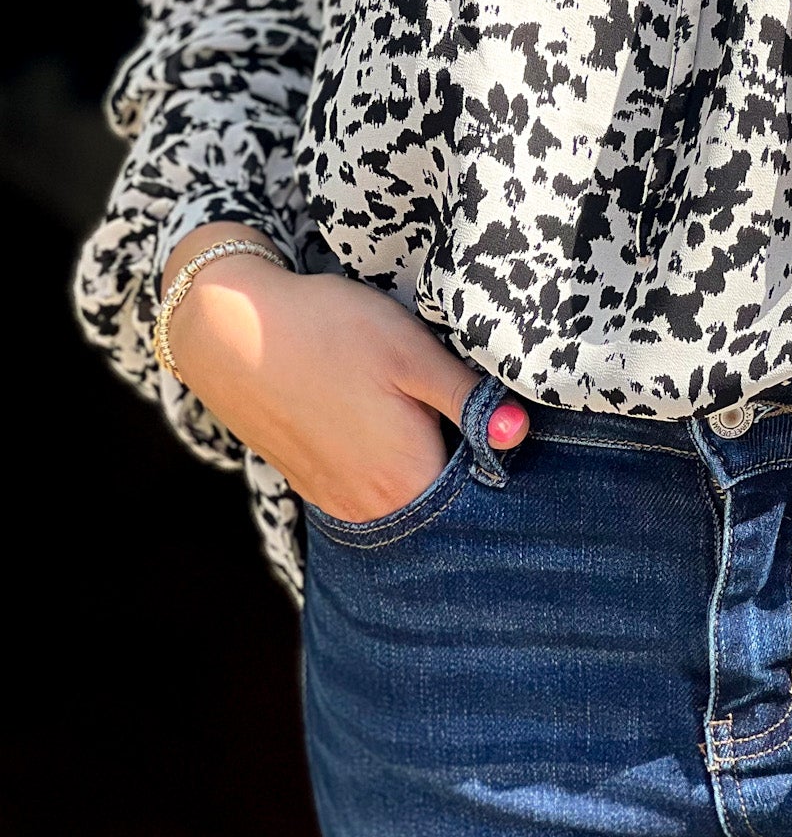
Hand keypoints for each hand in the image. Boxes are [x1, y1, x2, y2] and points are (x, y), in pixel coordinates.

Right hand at [160, 223, 528, 520]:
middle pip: (443, 497)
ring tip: (419, 408)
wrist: (229, 329)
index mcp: (407, 480)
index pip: (480, 490)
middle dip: (462, 459)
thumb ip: (468, 398)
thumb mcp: (412, 353)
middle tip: (460, 405)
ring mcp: (338, 501)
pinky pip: (370, 488)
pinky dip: (387, 462)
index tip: (496, 417)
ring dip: (423, 460)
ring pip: (406, 492)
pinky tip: (381, 418)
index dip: (495, 453)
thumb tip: (517, 433)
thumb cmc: (329, 331)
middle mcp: (373, 507)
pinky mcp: (314, 484)